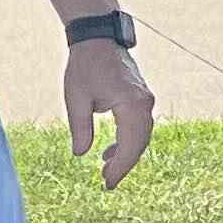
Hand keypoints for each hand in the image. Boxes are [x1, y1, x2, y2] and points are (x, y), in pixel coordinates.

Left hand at [66, 39, 157, 190]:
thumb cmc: (85, 65)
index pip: (130, 145)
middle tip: (107, 183)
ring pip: (141, 136)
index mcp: (131, 105)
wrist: (97, 38)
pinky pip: (138, 126)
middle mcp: (144, 103)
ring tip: (105, 170)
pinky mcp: (140, 98)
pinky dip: (127, 141)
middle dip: (124, 165)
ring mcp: (145, 100)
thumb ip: (80, 128)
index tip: (107, 184)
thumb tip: (80, 154)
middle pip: (140, 143)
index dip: (120, 167)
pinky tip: (109, 151)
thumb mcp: (77, 99)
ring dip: (125, 154)